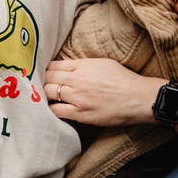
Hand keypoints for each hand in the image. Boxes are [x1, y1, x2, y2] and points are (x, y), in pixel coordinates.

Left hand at [44, 58, 158, 126]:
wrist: (139, 98)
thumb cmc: (124, 80)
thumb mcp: (103, 63)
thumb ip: (82, 65)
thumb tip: (67, 67)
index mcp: (82, 66)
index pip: (53, 65)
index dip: (45, 70)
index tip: (42, 74)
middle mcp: (78, 79)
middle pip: (48, 78)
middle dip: (41, 82)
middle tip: (38, 87)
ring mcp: (78, 97)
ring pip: (49, 93)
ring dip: (44, 95)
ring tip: (44, 98)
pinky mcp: (81, 114)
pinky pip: (57, 111)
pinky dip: (51, 110)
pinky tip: (51, 110)